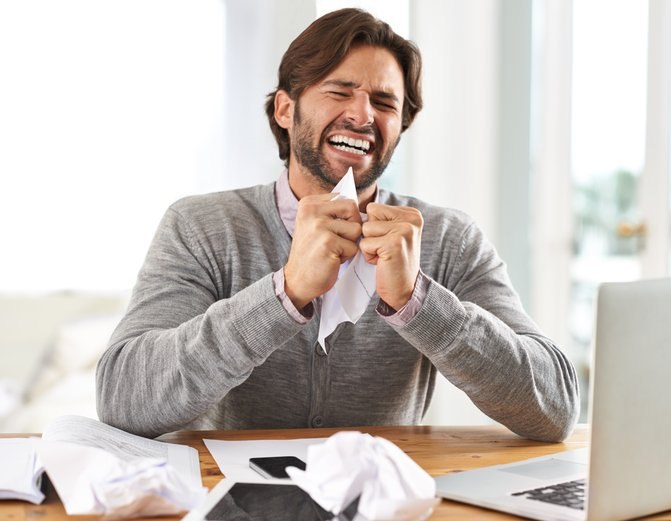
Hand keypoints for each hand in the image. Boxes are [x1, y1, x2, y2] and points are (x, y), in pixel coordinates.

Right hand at [284, 193, 362, 308]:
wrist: (298, 280)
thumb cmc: (312, 252)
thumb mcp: (314, 224)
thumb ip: (332, 211)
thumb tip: (360, 205)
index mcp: (308, 204)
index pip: (345, 200)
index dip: (347, 218)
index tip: (332, 231)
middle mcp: (311, 211)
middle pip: (352, 209)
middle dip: (352, 227)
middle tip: (338, 241)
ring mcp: (319, 226)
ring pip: (356, 229)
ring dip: (349, 243)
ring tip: (333, 250)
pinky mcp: (328, 243)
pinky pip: (353, 247)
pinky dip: (346, 256)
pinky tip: (331, 259)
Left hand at [360, 203, 422, 310]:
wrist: (403, 290)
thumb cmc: (392, 262)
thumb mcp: (391, 233)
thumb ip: (381, 218)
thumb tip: (353, 206)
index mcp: (411, 213)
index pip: (375, 207)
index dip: (374, 226)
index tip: (388, 241)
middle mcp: (411, 219)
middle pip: (370, 214)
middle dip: (371, 233)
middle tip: (384, 249)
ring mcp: (404, 230)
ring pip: (366, 228)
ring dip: (369, 245)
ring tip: (383, 256)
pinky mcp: (394, 243)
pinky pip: (365, 243)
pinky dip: (369, 255)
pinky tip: (382, 262)